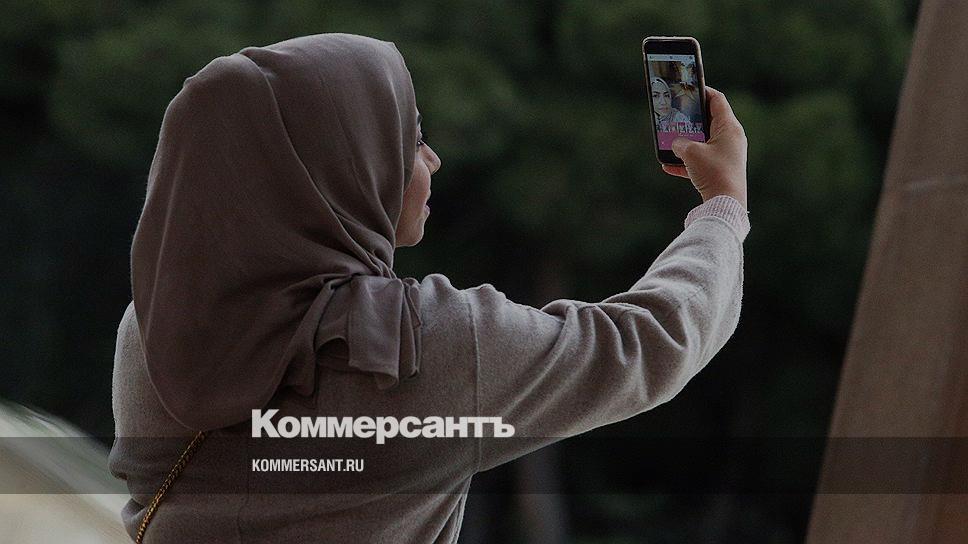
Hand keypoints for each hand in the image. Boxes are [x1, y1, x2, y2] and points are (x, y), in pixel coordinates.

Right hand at [661, 86, 747, 209]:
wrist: (726, 203)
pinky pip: (701, 160)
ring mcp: (727, 154)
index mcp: (729, 127)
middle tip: (676, 115)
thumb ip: (680, 143)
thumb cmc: (713, 172)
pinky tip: (668, 166)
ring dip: (686, 141)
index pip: (717, 100)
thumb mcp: (690, 153)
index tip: (688, 90)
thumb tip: (675, 144)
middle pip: (709, 120)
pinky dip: (686, 161)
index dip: (702, 92)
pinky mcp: (721, 169)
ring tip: (670, 141)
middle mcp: (731, 138)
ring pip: (703, 141)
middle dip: (690, 119)